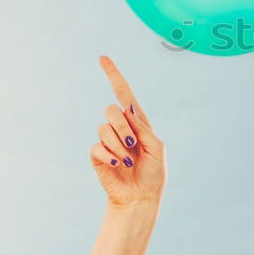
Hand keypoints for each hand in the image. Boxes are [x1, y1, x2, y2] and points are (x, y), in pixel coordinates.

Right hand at [89, 55, 167, 209]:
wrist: (141, 196)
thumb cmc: (153, 172)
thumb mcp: (156, 146)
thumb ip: (142, 127)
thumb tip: (126, 111)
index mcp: (138, 122)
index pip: (124, 94)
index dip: (114, 75)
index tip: (103, 58)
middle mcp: (121, 128)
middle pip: (112, 110)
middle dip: (123, 127)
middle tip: (133, 145)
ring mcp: (107, 140)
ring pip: (104, 128)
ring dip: (118, 145)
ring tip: (127, 160)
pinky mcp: (97, 155)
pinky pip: (97, 146)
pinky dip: (109, 155)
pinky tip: (117, 164)